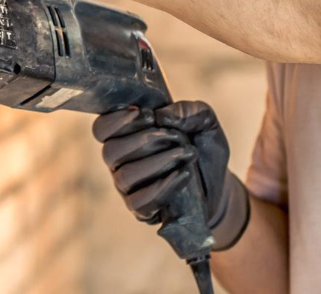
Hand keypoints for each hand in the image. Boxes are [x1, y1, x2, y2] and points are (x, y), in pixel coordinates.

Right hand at [92, 101, 249, 250]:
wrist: (218, 183)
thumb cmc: (201, 147)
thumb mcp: (205, 122)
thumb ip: (190, 111)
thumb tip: (163, 116)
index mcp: (125, 134)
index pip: (101, 128)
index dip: (117, 120)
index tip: (147, 114)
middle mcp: (120, 161)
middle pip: (110, 152)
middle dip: (144, 140)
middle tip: (176, 136)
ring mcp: (128, 187)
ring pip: (125, 176)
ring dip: (158, 162)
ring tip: (187, 154)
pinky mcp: (141, 209)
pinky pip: (139, 202)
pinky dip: (164, 187)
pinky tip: (184, 175)